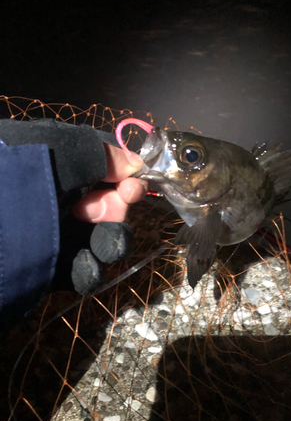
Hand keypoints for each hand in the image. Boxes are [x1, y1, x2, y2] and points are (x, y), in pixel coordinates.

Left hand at [69, 144, 148, 294]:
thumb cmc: (25, 177)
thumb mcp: (63, 149)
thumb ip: (103, 154)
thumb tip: (135, 165)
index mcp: (58, 167)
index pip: (104, 171)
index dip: (123, 177)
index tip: (131, 184)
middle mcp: (60, 199)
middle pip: (110, 205)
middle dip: (113, 207)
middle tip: (92, 210)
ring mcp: (58, 235)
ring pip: (105, 240)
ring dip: (108, 239)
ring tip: (94, 239)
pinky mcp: (55, 269)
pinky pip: (88, 271)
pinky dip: (89, 269)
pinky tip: (80, 262)